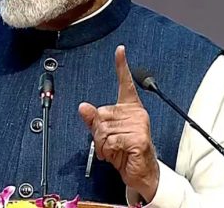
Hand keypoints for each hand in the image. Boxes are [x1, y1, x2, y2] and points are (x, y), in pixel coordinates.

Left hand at [78, 45, 159, 201]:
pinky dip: (108, 150)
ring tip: (114, 150)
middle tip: (109, 144)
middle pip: (101, 114)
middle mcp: (136, 113)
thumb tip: (83, 106)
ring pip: (103, 129)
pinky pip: (111, 140)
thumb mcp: (105, 135)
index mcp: (130, 108)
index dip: (121, 66)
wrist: (141, 172)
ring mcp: (139, 125)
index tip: (120, 50)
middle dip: (98, 133)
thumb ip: (93, 120)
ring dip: (103, 144)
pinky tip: (118, 154)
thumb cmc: (125, 151)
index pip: (125, 84)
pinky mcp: (138, 138)